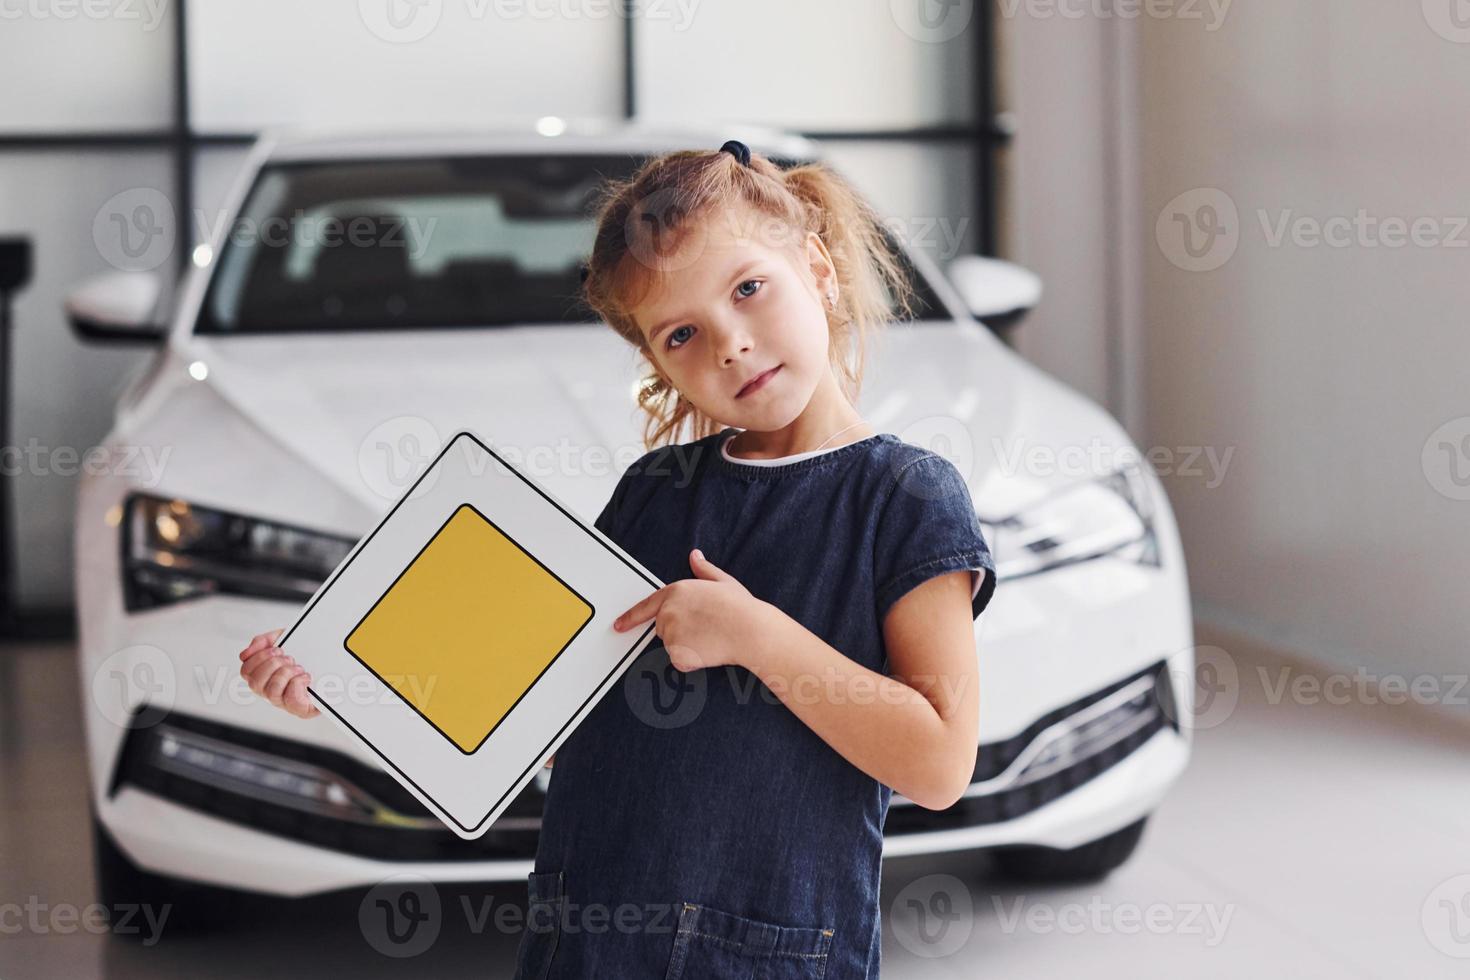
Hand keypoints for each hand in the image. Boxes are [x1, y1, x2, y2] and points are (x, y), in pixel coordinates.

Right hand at [239, 628, 319, 718]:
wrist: (336, 662)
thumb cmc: (309, 654)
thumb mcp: (287, 638)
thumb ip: (264, 640)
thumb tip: (245, 653)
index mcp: (265, 676)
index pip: (246, 672)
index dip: (258, 658)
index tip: (276, 649)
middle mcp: (272, 691)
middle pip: (255, 683)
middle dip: (272, 664)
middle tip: (288, 657)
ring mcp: (285, 702)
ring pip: (271, 692)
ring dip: (284, 674)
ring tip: (298, 667)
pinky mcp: (301, 709)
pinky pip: (291, 701)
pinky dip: (297, 684)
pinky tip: (306, 677)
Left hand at [612, 549, 769, 672]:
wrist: (750, 630)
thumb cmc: (740, 607)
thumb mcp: (723, 581)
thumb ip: (704, 569)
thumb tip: (695, 556)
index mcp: (675, 591)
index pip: (645, 606)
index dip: (630, 617)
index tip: (618, 625)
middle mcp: (668, 612)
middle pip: (664, 628)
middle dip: (680, 630)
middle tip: (706, 626)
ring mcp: (670, 633)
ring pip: (673, 646)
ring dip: (687, 646)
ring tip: (711, 637)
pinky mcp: (676, 653)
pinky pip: (680, 661)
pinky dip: (692, 661)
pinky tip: (709, 650)